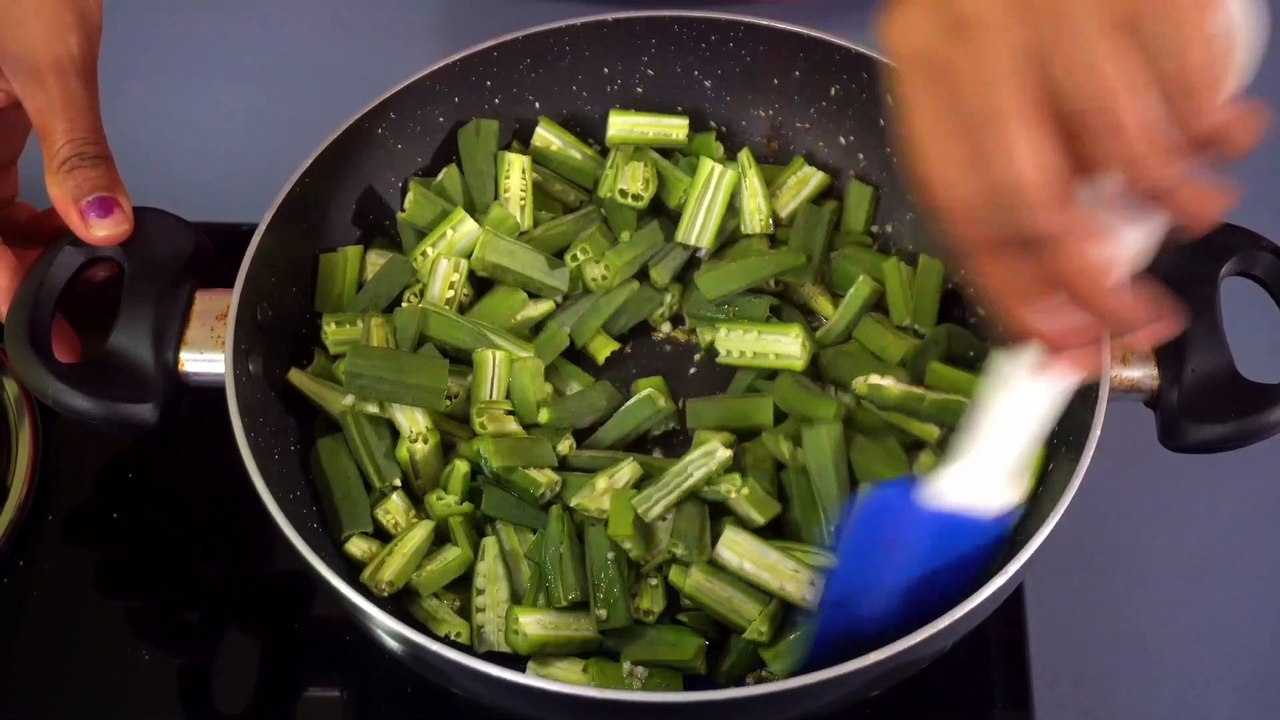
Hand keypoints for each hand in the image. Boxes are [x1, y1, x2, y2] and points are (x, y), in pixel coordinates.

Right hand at [0, 0, 131, 358]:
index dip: (5, 295)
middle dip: (21, 281)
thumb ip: (77, 152)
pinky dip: (28, 213)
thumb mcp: (51, 71)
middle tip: (74, 321)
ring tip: (81, 276)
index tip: (45, 338)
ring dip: (27, 249)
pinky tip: (69, 225)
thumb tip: (103, 226)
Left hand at [878, 0, 1268, 374]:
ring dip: (1175, 202)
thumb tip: (1053, 269)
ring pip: (1125, 149)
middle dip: (1094, 284)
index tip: (1060, 348)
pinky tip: (1221, 136)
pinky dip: (1215, 129)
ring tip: (1196, 208)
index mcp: (923, 57)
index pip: (961, 208)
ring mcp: (1063, 5)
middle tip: (1138, 322)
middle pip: (1035, 200)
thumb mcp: (975, 54)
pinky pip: (1189, 83)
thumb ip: (1005, 148)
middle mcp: (982, 33)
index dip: (1015, 293)